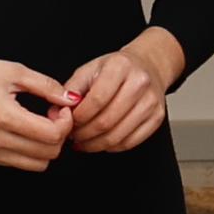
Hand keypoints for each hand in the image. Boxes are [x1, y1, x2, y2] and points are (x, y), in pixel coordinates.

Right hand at [0, 48, 69, 173]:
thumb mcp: (14, 71)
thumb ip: (47, 86)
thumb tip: (70, 100)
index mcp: (3, 116)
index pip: (52, 135)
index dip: (65, 122)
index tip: (59, 108)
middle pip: (49, 154)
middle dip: (58, 134)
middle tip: (50, 114)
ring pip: (37, 164)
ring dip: (46, 146)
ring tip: (38, 124)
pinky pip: (20, 163)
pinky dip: (30, 151)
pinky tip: (24, 131)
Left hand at [53, 33, 183, 155]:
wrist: (146, 66)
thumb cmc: (115, 69)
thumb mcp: (89, 70)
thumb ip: (71, 90)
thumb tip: (56, 113)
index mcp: (120, 66)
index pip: (97, 99)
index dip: (79, 117)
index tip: (69, 122)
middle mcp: (139, 83)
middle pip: (107, 120)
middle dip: (84, 134)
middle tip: (73, 136)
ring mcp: (151, 102)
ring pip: (118, 135)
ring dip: (95, 144)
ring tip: (83, 142)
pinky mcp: (157, 117)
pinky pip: (130, 142)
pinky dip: (111, 147)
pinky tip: (100, 142)